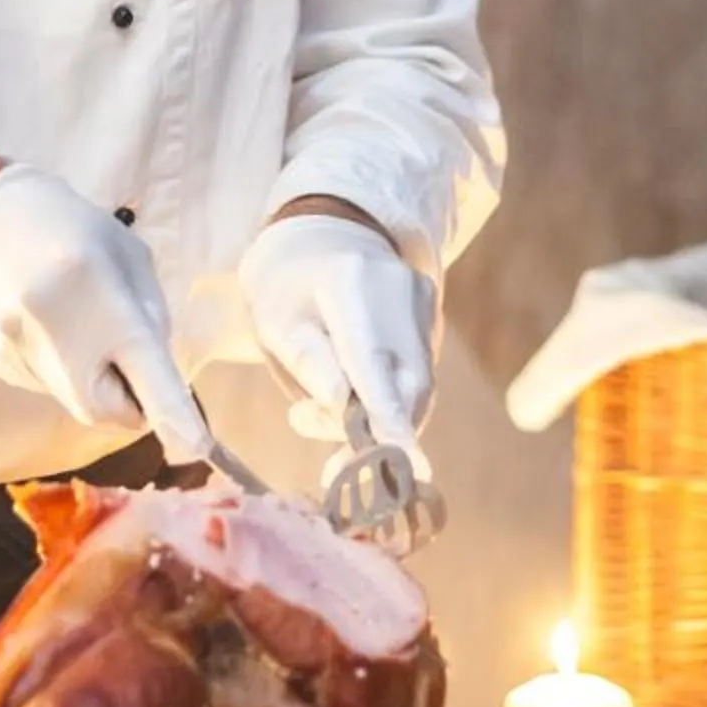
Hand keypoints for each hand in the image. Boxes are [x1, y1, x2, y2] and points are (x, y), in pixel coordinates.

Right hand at [0, 163, 209, 463]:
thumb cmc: (68, 226)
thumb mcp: (128, 255)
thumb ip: (150, 317)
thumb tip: (163, 377)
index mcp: (99, 296)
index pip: (147, 374)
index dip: (176, 416)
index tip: (198, 447)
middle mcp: (52, 334)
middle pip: (110, 412)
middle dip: (131, 398)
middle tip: (125, 353)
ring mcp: (16, 354)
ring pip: (77, 401)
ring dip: (91, 376)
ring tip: (73, 319)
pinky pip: (47, 385)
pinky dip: (59, 366)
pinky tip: (44, 322)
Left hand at [237, 210, 436, 463]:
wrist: (318, 238)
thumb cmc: (285, 288)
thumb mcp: (275, 323)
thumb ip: (308, 362)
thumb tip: (340, 405)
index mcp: (350, 286)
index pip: (374, 363)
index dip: (390, 420)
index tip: (406, 468)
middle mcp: (399, 291)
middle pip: (407, 384)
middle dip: (378, 437)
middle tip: (333, 468)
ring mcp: (422, 301)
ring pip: (419, 386)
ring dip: (381, 422)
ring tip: (322, 419)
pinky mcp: (432, 314)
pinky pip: (420, 373)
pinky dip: (392, 401)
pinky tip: (353, 399)